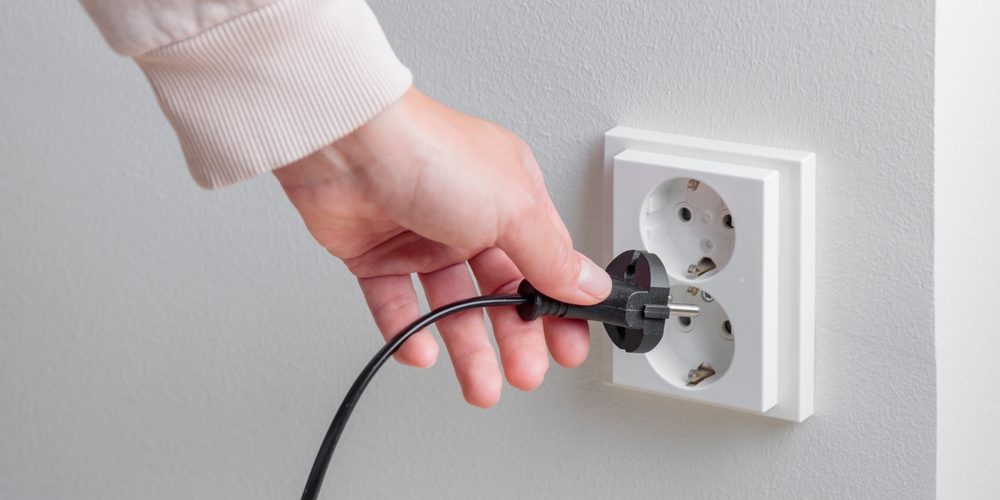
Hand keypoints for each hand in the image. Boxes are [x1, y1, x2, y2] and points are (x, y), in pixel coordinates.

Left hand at [272, 87, 611, 406]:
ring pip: (452, 305)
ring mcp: (421, 235)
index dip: (559, 308)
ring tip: (482, 385)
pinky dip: (409, 332)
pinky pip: (397, 304)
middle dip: (516, 338)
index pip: (546, 263)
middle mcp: (468, 215)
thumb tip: (589, 286)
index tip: (568, 347)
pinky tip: (422, 350)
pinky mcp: (376, 253)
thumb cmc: (429, 152)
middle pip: (500, 292)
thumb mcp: (514, 208)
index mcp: (511, 196)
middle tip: (525, 372)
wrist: (345, 145)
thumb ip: (552, 256)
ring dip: (467, 348)